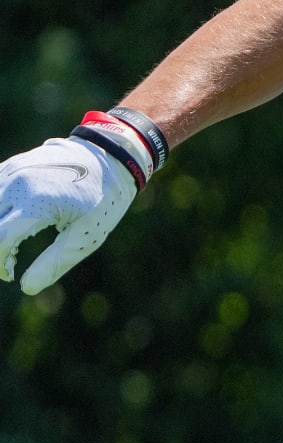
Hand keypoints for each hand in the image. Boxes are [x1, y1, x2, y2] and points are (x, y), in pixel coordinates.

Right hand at [0, 137, 136, 294]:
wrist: (111, 155)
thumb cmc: (103, 199)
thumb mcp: (87, 235)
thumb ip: (55, 262)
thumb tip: (26, 287)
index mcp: (36, 204)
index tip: (10, 274)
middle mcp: (17, 184)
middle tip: (11, 261)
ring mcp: (12, 171)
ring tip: (14, 244)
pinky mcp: (12, 165)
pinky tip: (13, 224)